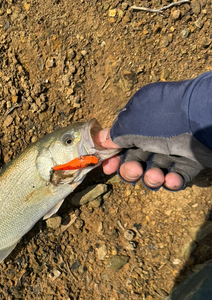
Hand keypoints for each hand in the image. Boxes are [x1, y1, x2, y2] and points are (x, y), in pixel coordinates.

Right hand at [93, 73, 211, 191]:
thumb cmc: (161, 118)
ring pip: (156, 170)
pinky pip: (178, 175)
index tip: (108, 169)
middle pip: (137, 159)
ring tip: (155, 177)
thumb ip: (114, 134)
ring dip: (151, 178)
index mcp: (141, 119)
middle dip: (131, 170)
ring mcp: (176, 147)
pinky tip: (171, 180)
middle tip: (134, 171)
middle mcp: (157, 133)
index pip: (122, 142)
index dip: (114, 157)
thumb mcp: (130, 123)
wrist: (202, 120)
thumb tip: (98, 140)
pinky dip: (172, 181)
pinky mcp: (192, 160)